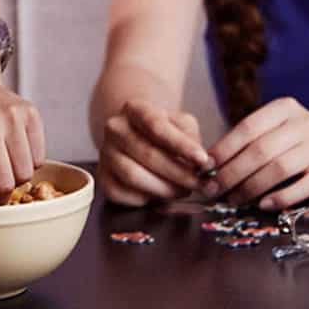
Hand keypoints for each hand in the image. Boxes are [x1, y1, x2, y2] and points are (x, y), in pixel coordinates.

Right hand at [98, 99, 213, 204]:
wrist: (137, 138)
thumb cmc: (165, 134)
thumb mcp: (182, 126)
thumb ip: (193, 140)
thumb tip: (205, 164)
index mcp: (134, 109)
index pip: (156, 125)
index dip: (181, 144)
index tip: (202, 160)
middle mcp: (115, 128)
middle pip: (147, 154)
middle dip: (179, 174)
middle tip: (200, 184)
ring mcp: (105, 152)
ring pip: (133, 175)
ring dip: (164, 188)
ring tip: (182, 190)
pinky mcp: (103, 177)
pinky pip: (123, 193)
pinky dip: (146, 199)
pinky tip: (160, 195)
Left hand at [209, 97, 308, 210]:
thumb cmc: (295, 141)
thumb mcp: (276, 129)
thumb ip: (249, 141)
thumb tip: (210, 164)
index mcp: (283, 108)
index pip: (247, 127)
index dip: (224, 148)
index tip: (205, 165)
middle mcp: (302, 124)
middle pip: (260, 150)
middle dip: (232, 172)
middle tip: (213, 188)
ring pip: (278, 168)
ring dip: (251, 187)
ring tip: (233, 199)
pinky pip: (301, 188)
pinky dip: (280, 198)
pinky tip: (262, 205)